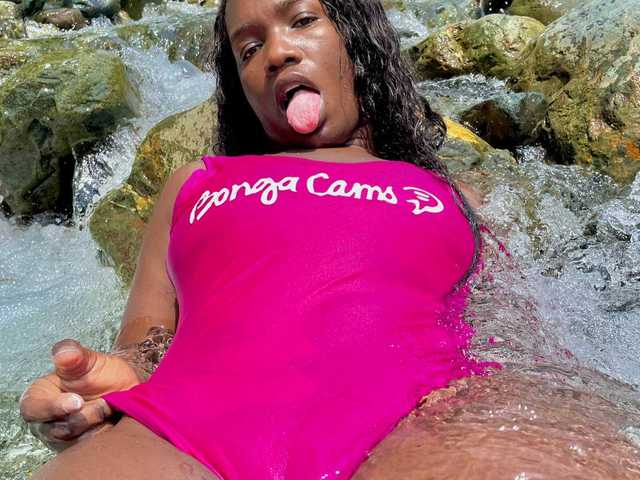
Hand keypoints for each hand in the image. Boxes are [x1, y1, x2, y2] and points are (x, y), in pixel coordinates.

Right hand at [19, 339, 140, 450]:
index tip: (77, 401)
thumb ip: (74, 355)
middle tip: (104, 401)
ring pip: (79, 440)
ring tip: (109, 405)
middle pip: (60, 429)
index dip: (53, 406)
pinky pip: (93, 447)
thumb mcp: (88, 360)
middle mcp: (46, 422)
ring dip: (100, 422)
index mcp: (39, 398)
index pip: (32, 408)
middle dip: (87, 414)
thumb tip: (63, 353)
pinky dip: (107, 433)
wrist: (124, 387)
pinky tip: (114, 419)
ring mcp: (64, 438)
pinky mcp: (82, 448)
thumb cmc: (98, 372)